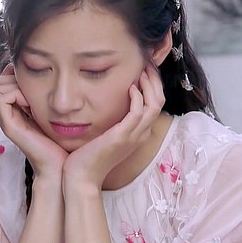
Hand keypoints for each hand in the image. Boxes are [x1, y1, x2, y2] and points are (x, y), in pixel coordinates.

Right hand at [0, 64, 67, 179]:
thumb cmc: (64, 141)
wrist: (60, 167)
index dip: (17, 73)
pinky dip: (15, 92)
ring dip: (14, 83)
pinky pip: (1, 98)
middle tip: (34, 83)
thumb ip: (51, 98)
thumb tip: (55, 79)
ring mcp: (7, 120)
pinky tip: (31, 101)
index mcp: (19, 109)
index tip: (37, 76)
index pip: (5, 80)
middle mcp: (9, 113)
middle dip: (14, 76)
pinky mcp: (9, 126)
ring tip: (33, 93)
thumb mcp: (57, 113)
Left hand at [62, 64, 165, 188]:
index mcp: (139, 133)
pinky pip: (139, 112)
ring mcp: (134, 136)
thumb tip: (109, 102)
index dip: (153, 85)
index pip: (156, 104)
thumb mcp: (106, 135)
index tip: (144, 70)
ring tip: (141, 71)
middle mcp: (141, 134)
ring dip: (149, 85)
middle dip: (155, 80)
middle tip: (146, 64)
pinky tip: (130, 87)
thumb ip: (112, 120)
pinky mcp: (122, 136)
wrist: (81, 178)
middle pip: (159, 101)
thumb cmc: (89, 157)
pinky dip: (138, 97)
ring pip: (154, 104)